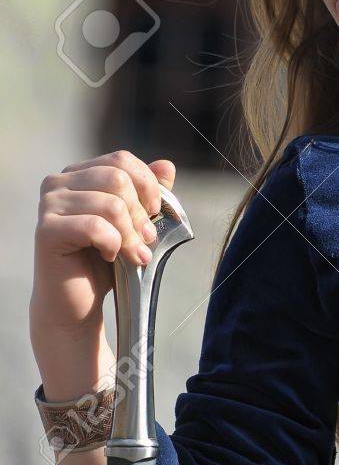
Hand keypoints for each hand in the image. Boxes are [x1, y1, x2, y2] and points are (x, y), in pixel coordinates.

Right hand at [31, 149, 175, 337]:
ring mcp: (49, 205)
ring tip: (134, 255)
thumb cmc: (103, 262)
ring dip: (130, 234)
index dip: (147, 185)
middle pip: (117, 178)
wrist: (77, 304)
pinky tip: (109, 256)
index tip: (156, 212)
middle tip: (146, 240)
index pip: (121, 160)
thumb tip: (166, 166)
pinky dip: (112, 244)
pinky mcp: (46, 230)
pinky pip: (95, 227)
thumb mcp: (133, 224)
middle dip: (140, 213)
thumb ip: (148, 194)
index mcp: (78, 174)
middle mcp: (58, 183)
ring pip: (110, 204)